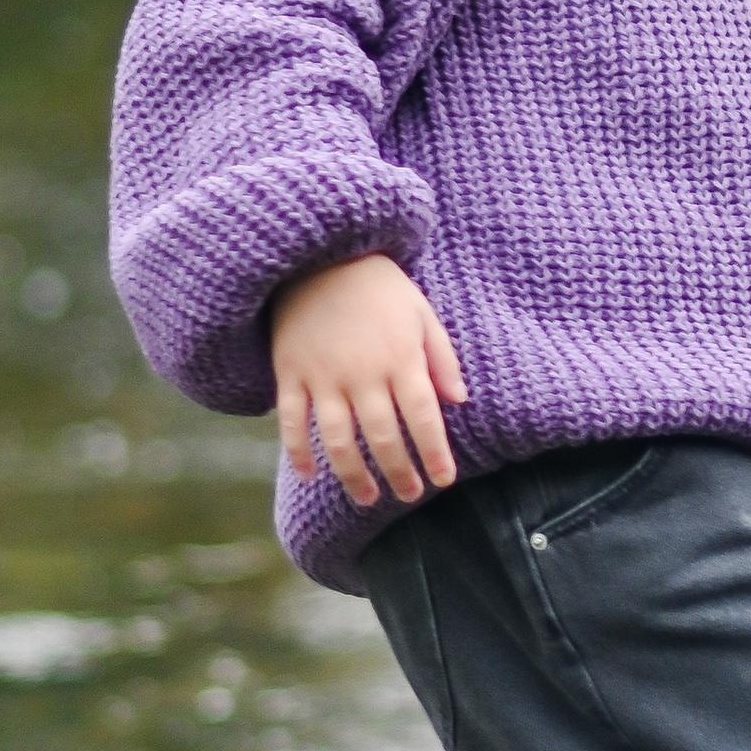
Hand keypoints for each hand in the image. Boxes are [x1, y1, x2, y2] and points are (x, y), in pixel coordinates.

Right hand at [271, 255, 468, 509]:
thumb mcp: (420, 311)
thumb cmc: (377, 285)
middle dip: (399, 473)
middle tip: (409, 495)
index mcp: (400, 358)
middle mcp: (362, 374)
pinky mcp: (290, 373)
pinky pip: (292, 421)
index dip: (435, 454)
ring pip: (338, 440)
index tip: (443, 481)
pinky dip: (298, 451)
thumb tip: (459, 400)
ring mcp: (322, 376)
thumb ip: (442, 356)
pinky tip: (309, 475)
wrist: (316, 253)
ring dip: (353, 475)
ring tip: (367, 497)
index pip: (424, 418)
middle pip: (383, 438)